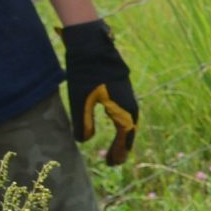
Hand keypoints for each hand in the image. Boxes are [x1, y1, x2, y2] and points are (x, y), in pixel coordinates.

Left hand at [60, 20, 138, 165]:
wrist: (92, 46)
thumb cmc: (86, 72)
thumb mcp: (80, 100)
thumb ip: (83, 123)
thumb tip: (84, 141)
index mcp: (123, 111)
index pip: (124, 138)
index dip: (118, 152)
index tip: (112, 164)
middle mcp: (130, 106)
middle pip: (128, 133)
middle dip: (120, 148)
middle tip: (112, 162)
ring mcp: (128, 98)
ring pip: (127, 124)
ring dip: (121, 138)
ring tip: (113, 149)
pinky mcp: (122, 91)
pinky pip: (125, 115)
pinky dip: (120, 126)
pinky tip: (114, 127)